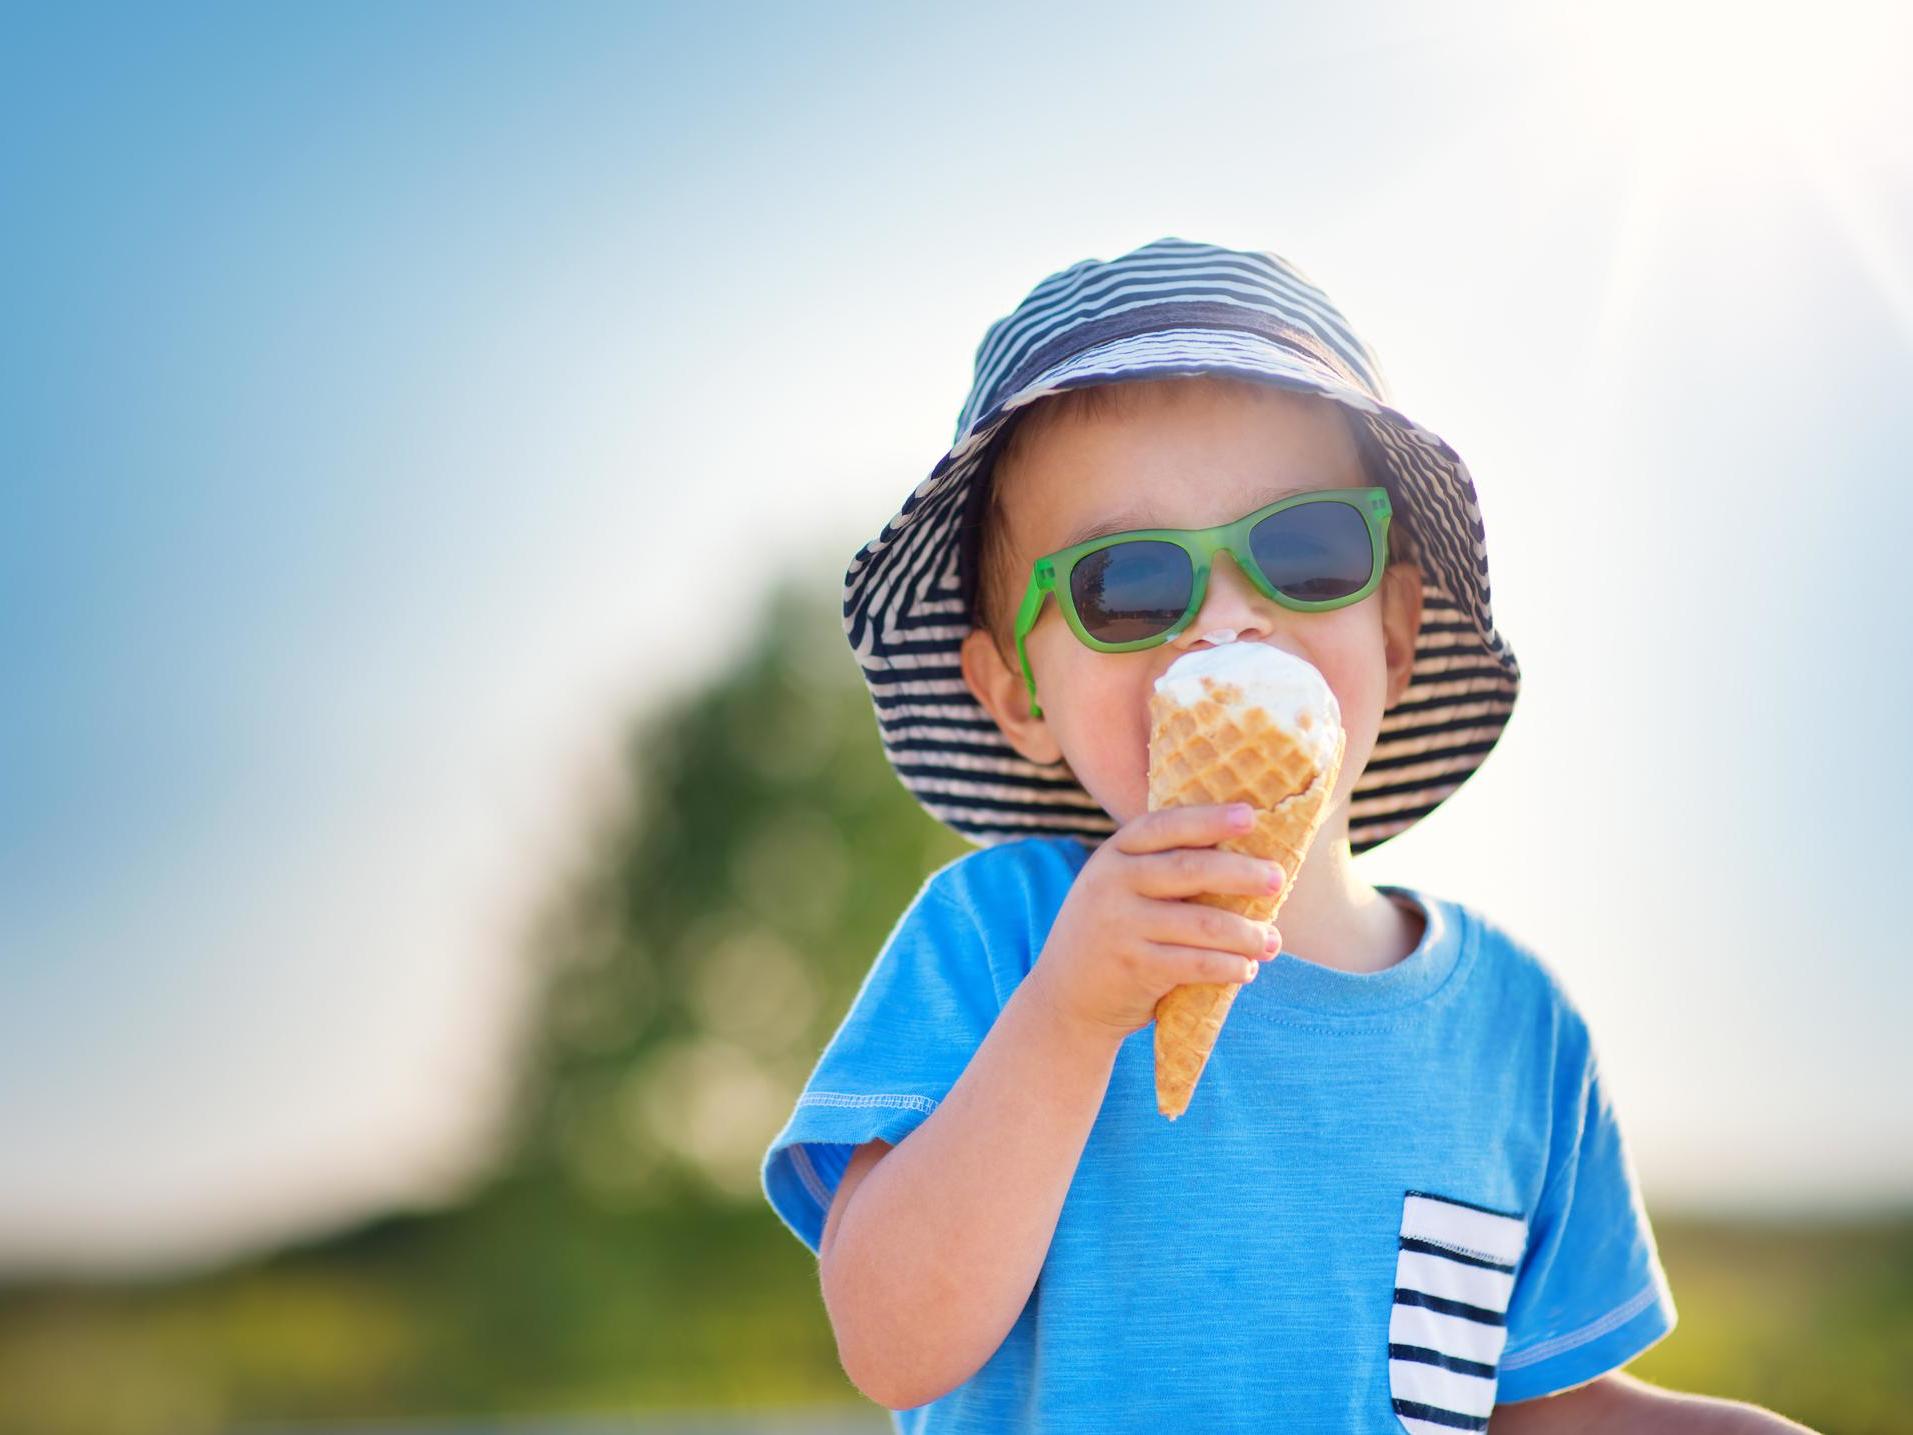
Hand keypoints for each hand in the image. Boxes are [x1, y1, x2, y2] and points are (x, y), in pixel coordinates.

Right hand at [1027, 803, 1283, 1042]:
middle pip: (1190, 869)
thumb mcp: (1117, 890)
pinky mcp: (1135, 967)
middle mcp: (1113, 884)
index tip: (1251, 816)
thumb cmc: (1112, 933)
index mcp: (1113, 855)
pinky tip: (1246, 969)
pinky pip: (1196, 964)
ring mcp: (1121, 926)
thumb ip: (1158, 868)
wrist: (1065, 998)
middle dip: (1241, 872)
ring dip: (1246, 932)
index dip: (1209, 819)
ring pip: (1201, 923)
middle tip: (1278, 879)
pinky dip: (1229, 967)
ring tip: (1272, 940)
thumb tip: (1242, 854)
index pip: (1165, 826)